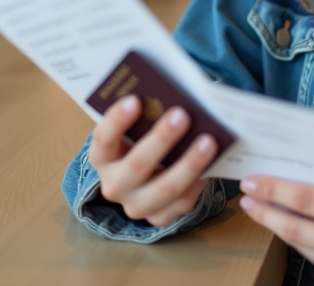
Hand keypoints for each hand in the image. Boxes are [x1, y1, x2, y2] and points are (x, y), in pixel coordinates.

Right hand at [88, 94, 220, 226]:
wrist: (143, 178)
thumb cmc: (139, 142)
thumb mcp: (134, 130)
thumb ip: (145, 116)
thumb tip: (172, 96)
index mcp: (102, 159)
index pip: (103, 139)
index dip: (117, 120)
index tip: (135, 99)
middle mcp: (114, 185)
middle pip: (137, 165)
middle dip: (162, 139)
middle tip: (182, 115)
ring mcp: (136, 206)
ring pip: (165, 188)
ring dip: (189, 164)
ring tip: (208, 141)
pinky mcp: (159, 218)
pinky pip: (182, 202)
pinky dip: (198, 181)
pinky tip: (211, 164)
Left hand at [239, 176, 313, 285]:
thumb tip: (307, 178)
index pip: (307, 200)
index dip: (274, 190)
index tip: (253, 181)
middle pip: (296, 229)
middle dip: (266, 212)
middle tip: (246, 197)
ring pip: (304, 248)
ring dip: (280, 228)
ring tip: (263, 210)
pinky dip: (305, 244)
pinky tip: (294, 228)